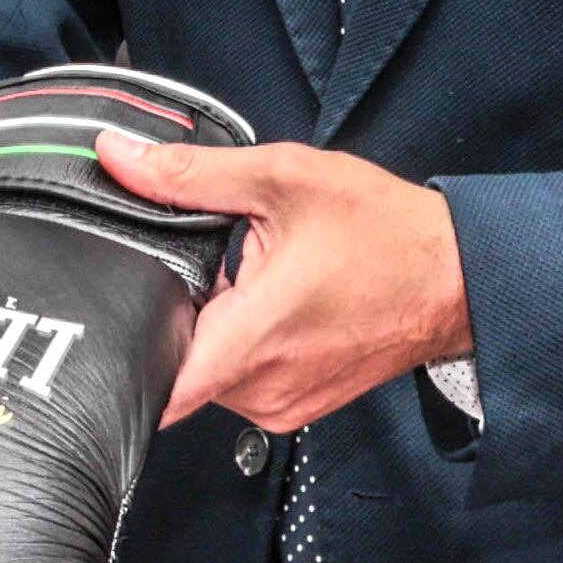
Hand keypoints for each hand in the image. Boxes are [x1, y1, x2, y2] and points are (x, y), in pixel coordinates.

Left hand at [92, 136, 468, 432]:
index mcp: (253, 338)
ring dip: (208, 326)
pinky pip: (239, 378)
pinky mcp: (296, 406)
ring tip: (246, 279)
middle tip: (208, 265)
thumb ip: (192, 173)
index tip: (106, 319)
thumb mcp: (282, 179)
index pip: (156, 386)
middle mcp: (263, 388)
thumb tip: (120, 156)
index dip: (119, 355)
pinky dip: (237, 341)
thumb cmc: (388, 234)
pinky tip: (264, 300)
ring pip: (205, 371)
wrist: (456, 277)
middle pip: (173, 363)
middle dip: (173, 312)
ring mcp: (282, 404)